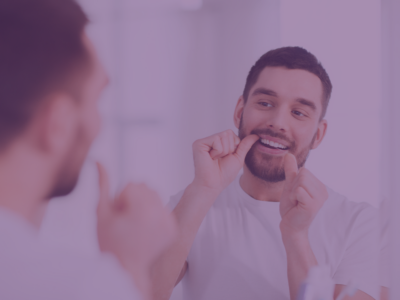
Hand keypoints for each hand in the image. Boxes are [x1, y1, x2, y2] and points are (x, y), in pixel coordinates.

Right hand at [96, 162, 177, 290]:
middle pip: (145, 187)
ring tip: (135, 224)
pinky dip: (153, 214)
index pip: (132, 185)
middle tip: (126, 221)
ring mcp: (169, 222)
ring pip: (154, 195)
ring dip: (143, 204)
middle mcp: (160, 214)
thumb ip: (102, 184)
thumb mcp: (101, 212)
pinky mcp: (173, 228)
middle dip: (133, 199)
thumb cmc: (110, 242)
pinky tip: (144, 229)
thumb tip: (98, 161)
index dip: (120, 199)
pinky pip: (162, 207)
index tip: (119, 217)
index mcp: (143, 210)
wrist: (126, 268)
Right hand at [191, 130, 258, 191]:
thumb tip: (256, 135)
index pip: (231, 133)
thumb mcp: (238, 157)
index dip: (234, 146)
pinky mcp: (198, 143)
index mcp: (218, 143)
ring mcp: (204, 141)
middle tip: (220, 159)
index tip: (226, 157)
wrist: (213, 184)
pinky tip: (211, 158)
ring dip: (224, 151)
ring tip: (215, 159)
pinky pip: (216, 140)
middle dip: (229, 148)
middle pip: (228, 133)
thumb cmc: (224, 174)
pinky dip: (218, 151)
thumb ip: (245, 145)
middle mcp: (210, 140)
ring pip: (223, 136)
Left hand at [279, 153, 327, 235]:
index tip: (296, 195)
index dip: (295, 182)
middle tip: (296, 199)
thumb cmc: (291, 208)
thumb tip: (288, 154)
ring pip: (300, 181)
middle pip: (303, 174)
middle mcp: (323, 191)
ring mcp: (319, 199)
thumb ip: (291, 170)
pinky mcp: (313, 205)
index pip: (304, 170)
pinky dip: (293, 197)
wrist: (290, 226)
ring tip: (296, 202)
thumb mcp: (290, 185)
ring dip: (293, 192)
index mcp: (320, 186)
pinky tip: (296, 206)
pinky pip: (298, 190)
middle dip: (294, 186)